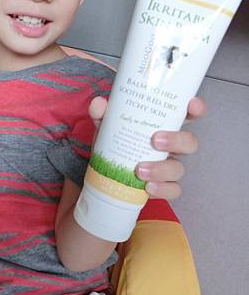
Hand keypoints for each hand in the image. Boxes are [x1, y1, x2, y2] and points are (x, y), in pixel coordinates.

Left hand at [88, 96, 206, 199]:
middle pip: (190, 142)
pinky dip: (162, 190)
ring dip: (162, 169)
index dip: (196, 108)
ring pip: (179, 169)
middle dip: (177, 140)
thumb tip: (99, 104)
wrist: (104, 171)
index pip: (188, 114)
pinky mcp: (164, 186)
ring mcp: (169, 166)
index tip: (192, 105)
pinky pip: (172, 190)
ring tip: (139, 170)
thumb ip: (102, 113)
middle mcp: (172, 145)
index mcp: (164, 124)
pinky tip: (147, 188)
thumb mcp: (107, 124)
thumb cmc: (115, 140)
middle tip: (155, 140)